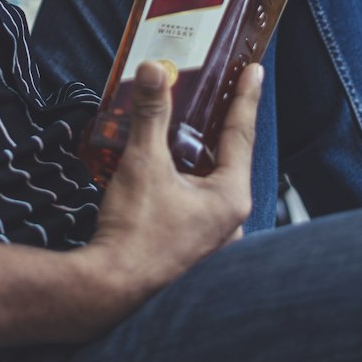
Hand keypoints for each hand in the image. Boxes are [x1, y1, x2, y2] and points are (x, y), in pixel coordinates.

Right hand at [80, 60, 259, 331]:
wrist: (107, 291)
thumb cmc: (134, 232)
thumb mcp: (143, 163)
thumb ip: (150, 114)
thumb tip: (155, 70)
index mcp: (230, 199)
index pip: (241, 135)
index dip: (245, 98)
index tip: (255, 71)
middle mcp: (229, 225)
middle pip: (227, 162)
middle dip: (217, 131)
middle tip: (214, 99)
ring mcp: (211, 245)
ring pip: (208, 189)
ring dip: (196, 162)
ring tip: (180, 137)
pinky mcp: (188, 256)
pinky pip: (192, 210)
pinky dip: (182, 187)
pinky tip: (162, 180)